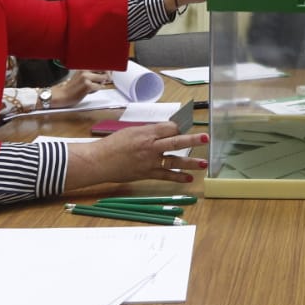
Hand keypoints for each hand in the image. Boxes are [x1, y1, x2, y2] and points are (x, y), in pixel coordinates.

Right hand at [55, 70, 112, 106]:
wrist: (62, 94)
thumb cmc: (72, 87)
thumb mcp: (81, 76)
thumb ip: (92, 73)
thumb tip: (107, 73)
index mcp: (83, 66)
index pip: (100, 63)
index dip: (107, 68)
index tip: (110, 71)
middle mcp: (85, 70)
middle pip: (104, 70)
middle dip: (107, 76)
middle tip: (105, 79)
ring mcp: (86, 77)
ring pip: (103, 78)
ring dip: (100, 83)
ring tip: (91, 87)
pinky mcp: (88, 85)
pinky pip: (100, 86)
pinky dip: (97, 89)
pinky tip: (89, 91)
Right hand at [66, 122, 207, 188]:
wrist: (99, 161)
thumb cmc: (113, 145)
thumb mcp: (131, 132)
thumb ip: (149, 131)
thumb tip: (166, 131)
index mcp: (145, 133)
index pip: (168, 128)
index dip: (178, 127)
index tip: (184, 127)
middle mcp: (149, 147)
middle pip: (175, 142)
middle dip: (192, 140)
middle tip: (205, 138)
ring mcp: (149, 162)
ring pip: (173, 161)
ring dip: (190, 162)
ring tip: (203, 163)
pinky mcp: (147, 174)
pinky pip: (165, 176)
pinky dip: (177, 177)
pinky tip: (188, 178)